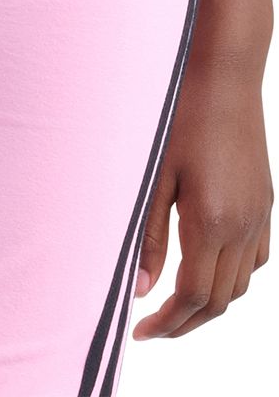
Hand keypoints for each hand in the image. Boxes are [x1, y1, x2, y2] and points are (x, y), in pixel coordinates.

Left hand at [131, 49, 272, 338]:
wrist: (224, 75)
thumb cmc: (182, 116)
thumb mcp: (157, 176)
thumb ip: (149, 238)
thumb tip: (140, 290)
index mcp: (211, 222)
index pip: (192, 296)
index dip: (166, 322)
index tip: (140, 331)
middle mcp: (242, 226)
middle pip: (217, 301)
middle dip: (185, 323)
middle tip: (153, 328)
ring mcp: (259, 216)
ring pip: (239, 285)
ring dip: (209, 303)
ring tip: (176, 303)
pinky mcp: (266, 203)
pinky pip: (256, 259)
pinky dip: (234, 277)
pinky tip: (210, 268)